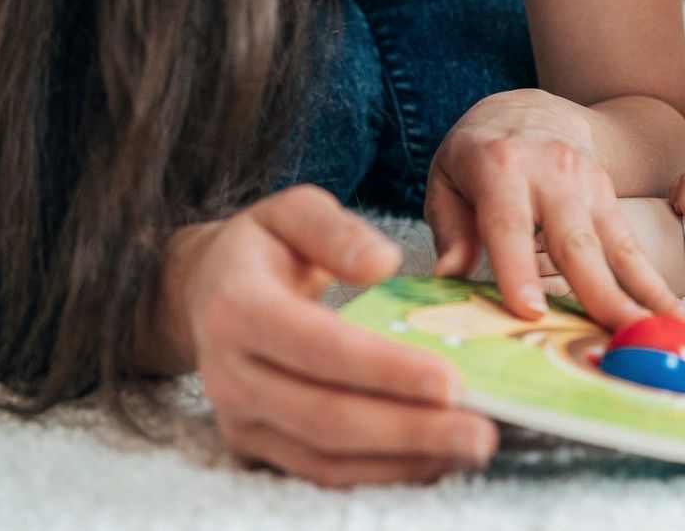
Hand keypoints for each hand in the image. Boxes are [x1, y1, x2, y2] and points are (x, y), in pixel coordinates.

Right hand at [172, 186, 495, 486]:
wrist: (202, 293)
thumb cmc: (262, 247)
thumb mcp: (292, 211)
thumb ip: (336, 231)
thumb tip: (383, 264)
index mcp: (238, 309)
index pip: (318, 347)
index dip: (384, 369)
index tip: (449, 380)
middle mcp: (231, 374)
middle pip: (326, 416)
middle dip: (409, 430)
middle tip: (481, 431)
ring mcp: (240, 418)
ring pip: (325, 457)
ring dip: (402, 460)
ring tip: (470, 448)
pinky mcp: (256, 445)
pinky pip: (321, 471)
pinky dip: (380, 472)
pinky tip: (433, 460)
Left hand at [423, 88, 681, 327]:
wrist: (529, 109)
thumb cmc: (478, 154)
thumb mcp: (446, 180)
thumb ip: (450, 230)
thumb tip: (448, 279)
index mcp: (500, 166)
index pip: (510, 223)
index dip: (518, 268)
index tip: (530, 312)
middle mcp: (553, 172)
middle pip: (576, 240)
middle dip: (600, 292)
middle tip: (621, 336)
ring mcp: (590, 184)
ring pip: (617, 245)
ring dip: (645, 293)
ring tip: (671, 331)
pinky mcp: (610, 198)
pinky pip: (631, 247)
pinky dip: (653, 284)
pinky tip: (674, 316)